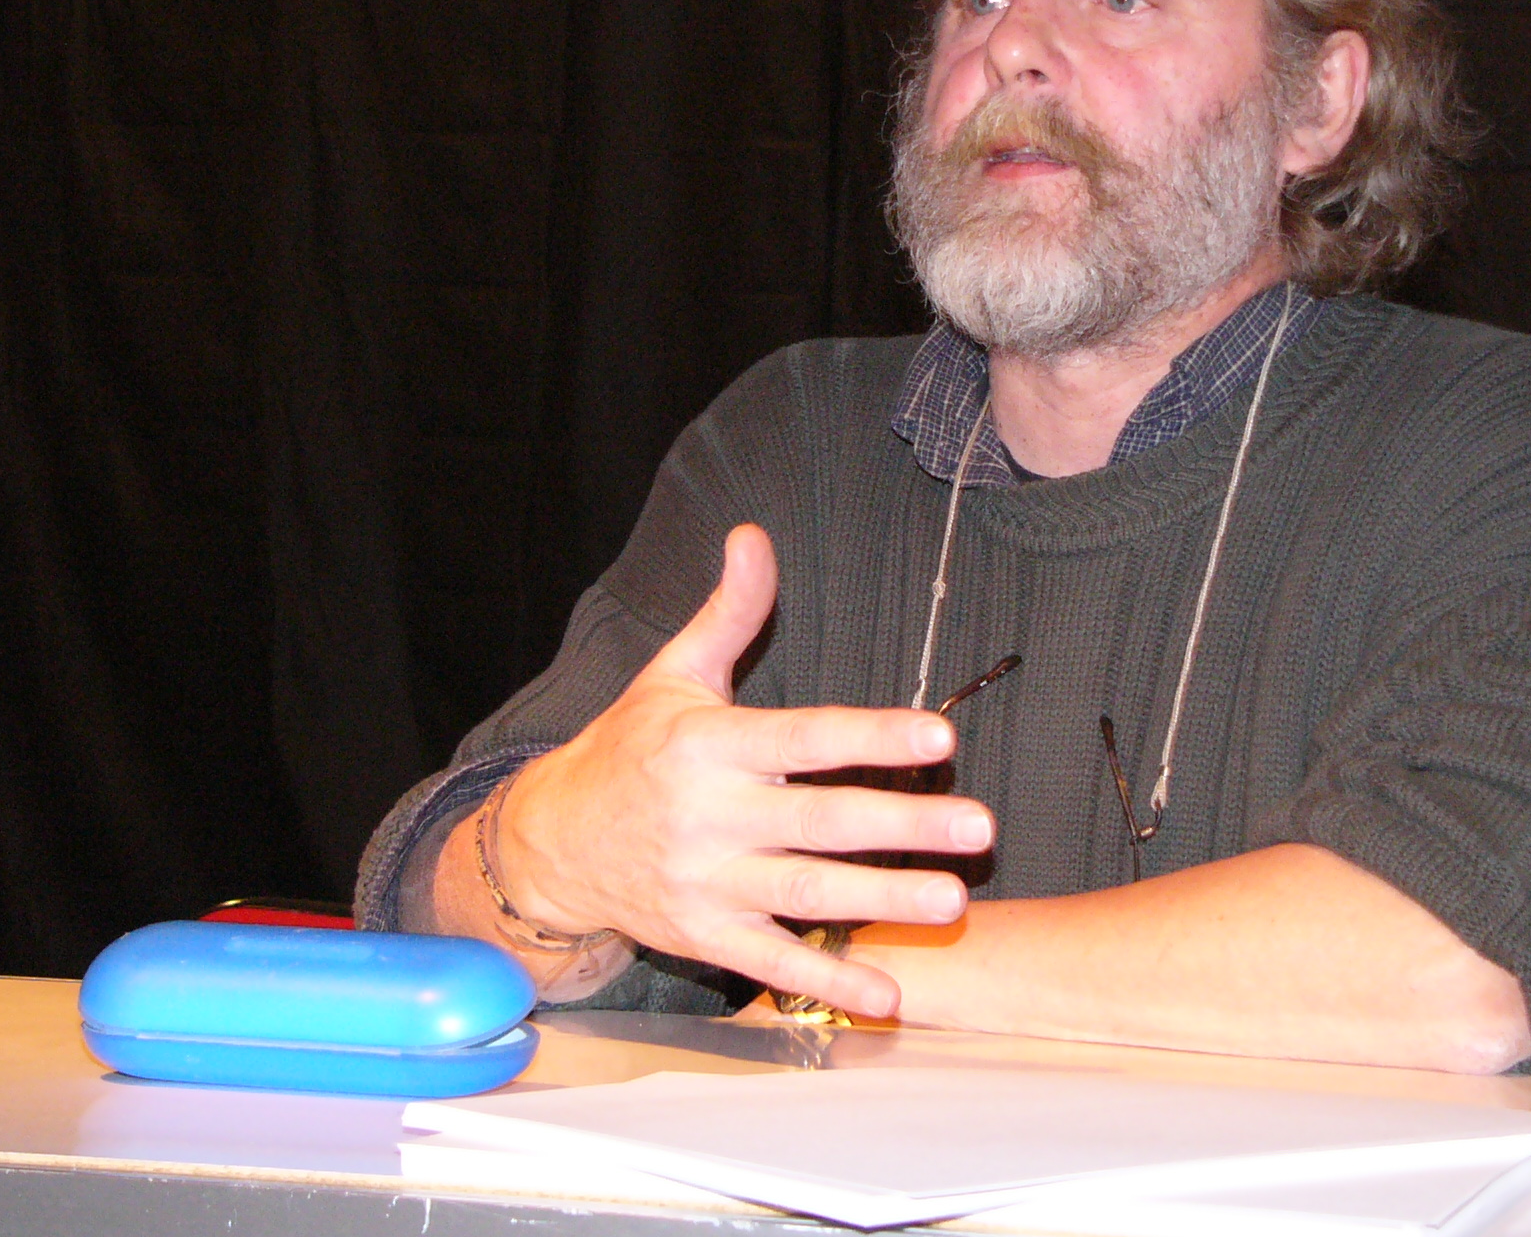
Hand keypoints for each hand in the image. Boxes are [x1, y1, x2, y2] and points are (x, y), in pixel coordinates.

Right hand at [487, 524, 992, 1017]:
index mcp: (709, 746)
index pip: (804, 738)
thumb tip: (754, 535)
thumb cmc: (630, 748)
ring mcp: (707, 882)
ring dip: (884, 900)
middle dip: (903, 825)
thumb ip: (729, 612)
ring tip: (954, 900)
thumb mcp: (674, 674)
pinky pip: (774, 963)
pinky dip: (829, 981)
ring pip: (807, 893)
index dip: (872, 738)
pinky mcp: (706, 936)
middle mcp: (709, 816)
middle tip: (978, 827)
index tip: (940, 737)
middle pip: (820, 822)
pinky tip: (888, 994)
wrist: (551, 843)